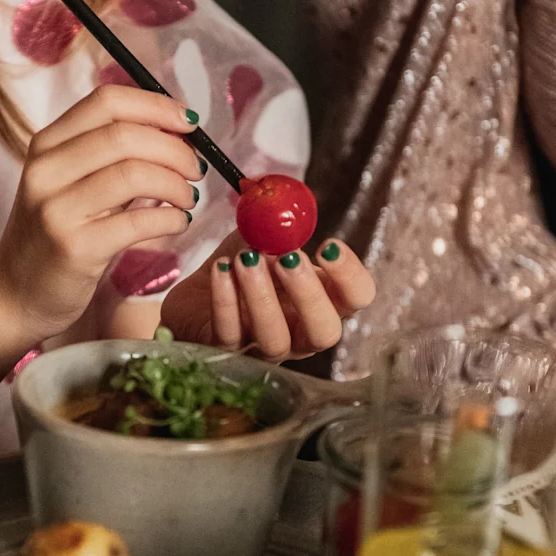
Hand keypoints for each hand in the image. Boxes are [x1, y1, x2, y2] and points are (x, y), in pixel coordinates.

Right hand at [0, 86, 202, 341]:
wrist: (15, 295)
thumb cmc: (55, 237)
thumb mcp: (69, 184)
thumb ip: (111, 156)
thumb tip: (176, 132)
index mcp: (46, 145)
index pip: (107, 101)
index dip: (157, 106)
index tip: (188, 123)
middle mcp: (46, 170)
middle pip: (125, 134)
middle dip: (175, 149)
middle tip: (195, 169)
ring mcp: (57, 209)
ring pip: (135, 174)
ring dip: (176, 185)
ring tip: (187, 199)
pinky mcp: (74, 247)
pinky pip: (138, 222)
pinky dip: (170, 218)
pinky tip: (177, 222)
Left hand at [159, 235, 374, 361]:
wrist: (198, 292)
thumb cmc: (243, 264)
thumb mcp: (263, 237)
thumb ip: (278, 223)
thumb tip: (282, 203)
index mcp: (324, 301)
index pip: (357, 298)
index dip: (351, 275)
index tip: (328, 244)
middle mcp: (302, 333)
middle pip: (324, 331)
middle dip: (308, 294)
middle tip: (287, 258)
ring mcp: (265, 349)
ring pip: (275, 339)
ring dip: (261, 296)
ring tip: (245, 258)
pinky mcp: (226, 352)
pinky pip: (229, 333)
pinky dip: (225, 299)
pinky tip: (220, 268)